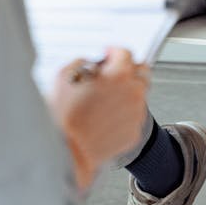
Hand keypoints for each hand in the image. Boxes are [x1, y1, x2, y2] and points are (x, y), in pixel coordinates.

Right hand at [48, 47, 149, 190]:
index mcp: (118, 74)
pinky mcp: (134, 133)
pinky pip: (134, 117)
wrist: (69, 152)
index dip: (114, 52)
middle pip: (141, 71)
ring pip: (139, 95)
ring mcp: (136, 114)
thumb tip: (89, 64)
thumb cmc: (64, 117)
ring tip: (106, 99)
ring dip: (127, 91)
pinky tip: (106, 117)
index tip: (108, 55)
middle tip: (113, 74)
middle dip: (127, 69)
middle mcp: (132, 92)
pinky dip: (124, 113)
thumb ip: (82, 62)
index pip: (125, 53)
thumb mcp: (64, 76)